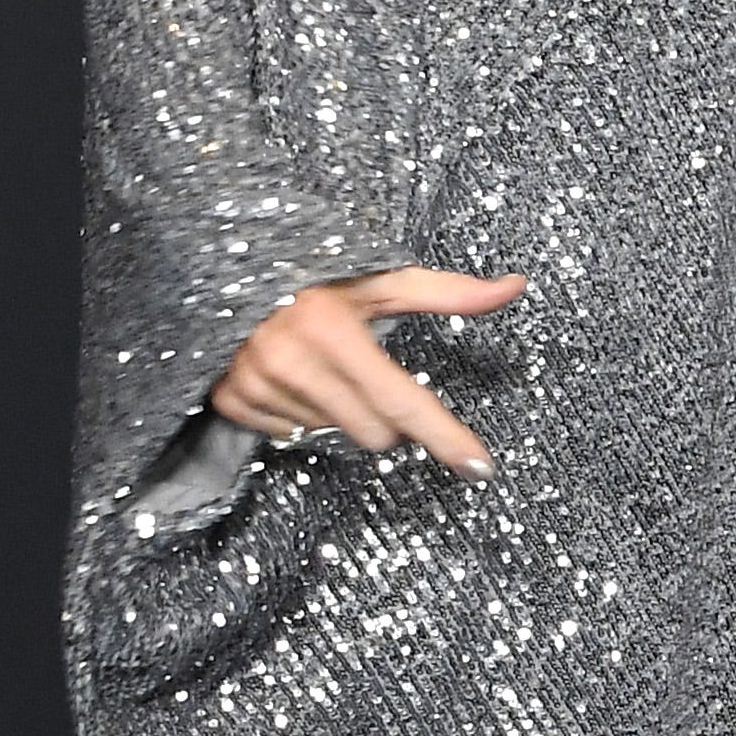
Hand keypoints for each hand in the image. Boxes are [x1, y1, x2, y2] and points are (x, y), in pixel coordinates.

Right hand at [209, 268, 525, 475]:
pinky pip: (289, 436)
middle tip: (362, 374)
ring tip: (318, 367)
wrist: (222, 268)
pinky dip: (298, 414)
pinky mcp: (232, 402)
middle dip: (381, 414)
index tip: (480, 468)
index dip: (445, 437)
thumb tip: (514, 286)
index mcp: (336, 330)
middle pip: (375, 434)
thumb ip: (446, 292)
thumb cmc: (314, 275)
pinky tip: (290, 378)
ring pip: (332, 436)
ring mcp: (258, 385)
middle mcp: (294, 362)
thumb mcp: (377, 279)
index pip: (404, 402)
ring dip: (337, 411)